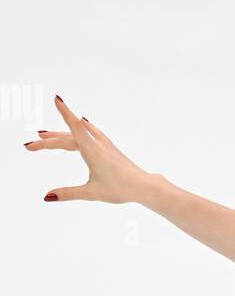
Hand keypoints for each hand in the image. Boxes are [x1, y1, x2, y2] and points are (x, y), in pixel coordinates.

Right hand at [23, 95, 157, 203]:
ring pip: (78, 135)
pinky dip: (81, 128)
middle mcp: (97, 144)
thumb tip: (47, 197)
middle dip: (48, 140)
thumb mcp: (91, 192)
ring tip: (46, 135)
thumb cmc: (120, 189)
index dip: (64, 113)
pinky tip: (82, 124)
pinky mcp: (109, 148)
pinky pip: (91, 133)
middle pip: (68, 137)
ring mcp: (104, 145)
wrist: (143, 186)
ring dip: (61, 134)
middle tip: (30, 145)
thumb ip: (68, 193)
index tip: (56, 99)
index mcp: (92, 151)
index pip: (73, 128)